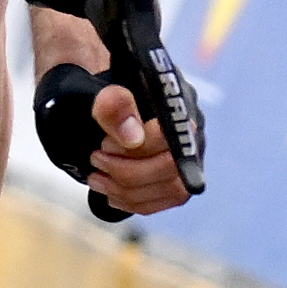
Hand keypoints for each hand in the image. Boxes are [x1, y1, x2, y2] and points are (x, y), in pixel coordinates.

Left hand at [37, 57, 198, 217]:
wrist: (99, 98)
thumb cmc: (96, 89)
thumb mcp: (95, 86)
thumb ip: (113, 104)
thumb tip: (132, 136)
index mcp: (175, 100)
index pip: (169, 134)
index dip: (135, 148)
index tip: (104, 144)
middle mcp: (191, 127)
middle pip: (173, 167)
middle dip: (127, 172)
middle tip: (96, 160)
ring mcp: (191, 154)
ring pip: (174, 189)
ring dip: (127, 191)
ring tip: (96, 178)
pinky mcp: (180, 175)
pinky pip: (169, 200)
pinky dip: (136, 202)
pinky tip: (111, 194)